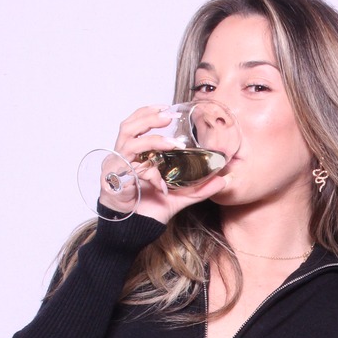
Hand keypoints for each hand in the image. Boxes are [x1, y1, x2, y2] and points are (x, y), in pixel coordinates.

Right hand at [110, 105, 229, 224]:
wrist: (134, 230)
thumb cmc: (149, 210)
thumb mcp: (179, 197)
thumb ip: (199, 188)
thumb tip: (222, 180)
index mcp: (134, 155)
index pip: (134, 125)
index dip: (147, 113)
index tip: (166, 107)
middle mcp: (123, 158)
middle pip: (127, 127)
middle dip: (147, 118)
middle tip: (168, 117)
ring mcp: (116, 170)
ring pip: (129, 144)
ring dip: (151, 141)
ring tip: (171, 144)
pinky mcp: (114, 184)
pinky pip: (132, 173)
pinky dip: (150, 176)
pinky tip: (162, 186)